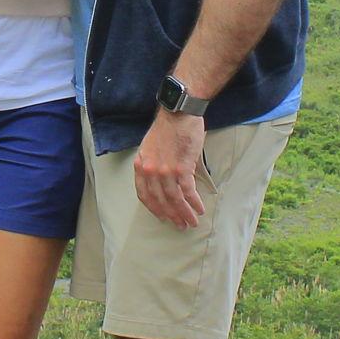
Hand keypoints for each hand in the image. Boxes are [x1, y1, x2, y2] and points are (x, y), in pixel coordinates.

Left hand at [134, 109, 205, 227]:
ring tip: (191, 222)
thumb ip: (154, 165)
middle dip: (171, 215)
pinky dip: (194, 202)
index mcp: (141, 165)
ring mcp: (166, 170)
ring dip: (184, 213)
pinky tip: (199, 209)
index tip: (162, 216)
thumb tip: (165, 182)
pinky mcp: (182, 168)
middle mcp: (150, 170)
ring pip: (174, 199)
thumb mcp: (151, 147)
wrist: (179, 113)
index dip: (154, 208)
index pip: (144, 194)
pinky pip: (188, 191)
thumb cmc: (167, 128)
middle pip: (160, 200)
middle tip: (180, 225)